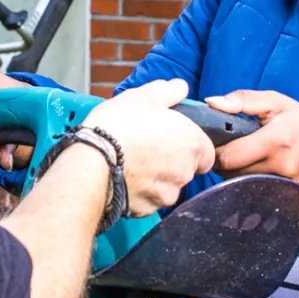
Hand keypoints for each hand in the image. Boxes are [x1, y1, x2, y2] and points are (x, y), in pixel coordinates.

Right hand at [86, 79, 215, 216]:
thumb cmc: (119, 127)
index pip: (207, 151)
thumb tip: (180, 88)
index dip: (190, 143)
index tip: (173, 137)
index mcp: (193, 145)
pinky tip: (124, 175)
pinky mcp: (147, 210)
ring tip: (133, 160)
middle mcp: (185, 173)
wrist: (91, 162)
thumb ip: (169, 91)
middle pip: (187, 169)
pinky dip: (140, 190)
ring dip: (156, 176)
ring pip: (168, 185)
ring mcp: (166, 194)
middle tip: (149, 145)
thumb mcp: (144, 96)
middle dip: (172, 160)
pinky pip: (149, 199)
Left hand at [205, 90, 298, 213]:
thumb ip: (243, 100)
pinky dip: (248, 186)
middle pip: (230, 173)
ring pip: (239, 186)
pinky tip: (256, 174)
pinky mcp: (287, 202)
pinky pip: (253, 196)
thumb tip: (211, 103)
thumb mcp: (278, 103)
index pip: (227, 156)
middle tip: (230, 149)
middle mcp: (281, 167)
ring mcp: (285, 188)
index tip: (216, 141)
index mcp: (276, 140)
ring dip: (234, 174)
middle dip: (223, 161)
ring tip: (245, 159)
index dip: (215, 149)